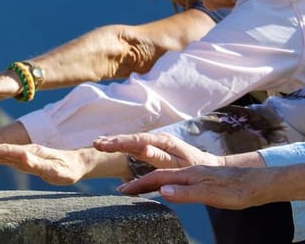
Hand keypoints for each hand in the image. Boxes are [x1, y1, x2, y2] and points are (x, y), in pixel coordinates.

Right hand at [0, 144, 87, 184]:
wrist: (76, 163)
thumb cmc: (68, 169)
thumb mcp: (57, 171)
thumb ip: (40, 165)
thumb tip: (23, 159)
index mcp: (30, 153)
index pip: (5, 151)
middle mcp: (24, 152)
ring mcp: (23, 155)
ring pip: (0, 152)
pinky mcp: (24, 159)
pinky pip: (5, 157)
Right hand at [93, 132, 222, 168]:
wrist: (209, 166)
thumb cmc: (196, 167)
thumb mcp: (180, 164)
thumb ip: (161, 157)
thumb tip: (143, 148)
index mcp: (163, 141)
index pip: (137, 140)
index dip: (119, 142)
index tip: (104, 144)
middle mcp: (157, 140)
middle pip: (132, 139)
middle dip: (113, 140)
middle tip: (95, 143)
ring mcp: (155, 144)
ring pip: (132, 141)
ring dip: (115, 142)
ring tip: (98, 144)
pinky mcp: (154, 149)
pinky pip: (135, 147)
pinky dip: (122, 146)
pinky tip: (111, 147)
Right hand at [116, 165, 270, 209]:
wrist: (260, 184)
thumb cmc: (239, 191)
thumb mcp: (213, 195)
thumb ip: (187, 193)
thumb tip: (162, 191)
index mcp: (190, 174)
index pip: (158, 178)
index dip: (139, 185)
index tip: (123, 190)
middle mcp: (190, 172)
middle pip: (158, 174)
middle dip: (138, 180)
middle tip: (121, 188)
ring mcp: (196, 175)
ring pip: (166, 177)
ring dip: (147, 181)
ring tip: (134, 188)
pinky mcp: (202, 180)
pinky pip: (175, 181)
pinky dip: (161, 184)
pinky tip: (162, 189)